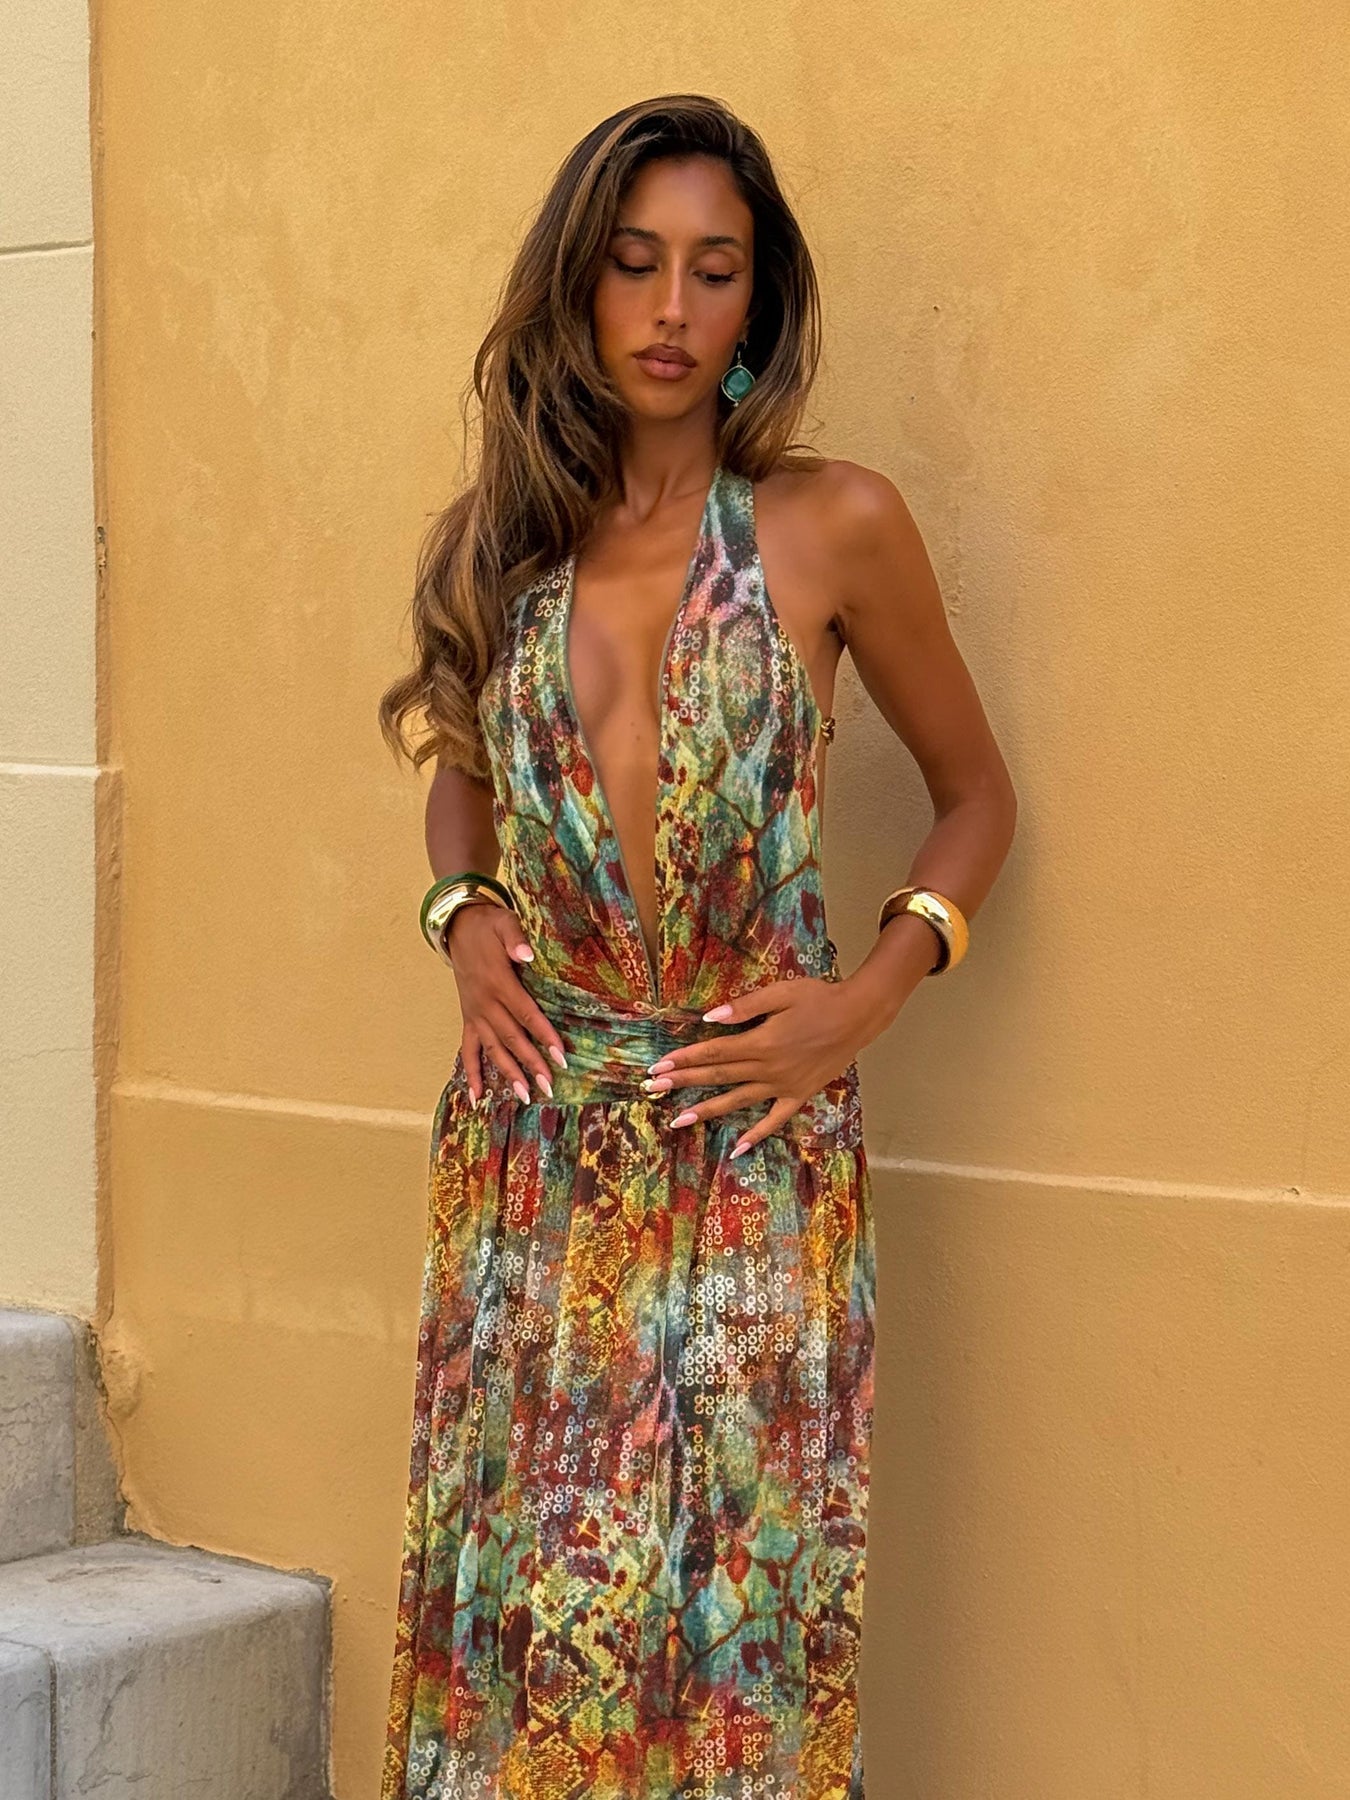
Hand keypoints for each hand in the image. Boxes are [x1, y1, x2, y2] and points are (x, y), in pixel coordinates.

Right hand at [443, 901, 567, 1105]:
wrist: (458, 928)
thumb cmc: (488, 926)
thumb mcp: (503, 922)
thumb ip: (515, 939)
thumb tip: (527, 955)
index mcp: (498, 982)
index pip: (526, 1014)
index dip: (543, 1035)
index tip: (561, 1056)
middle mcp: (485, 1003)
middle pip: (511, 1038)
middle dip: (530, 1063)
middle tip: (548, 1086)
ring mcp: (474, 1013)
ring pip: (492, 1048)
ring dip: (507, 1073)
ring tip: (524, 1096)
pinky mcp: (468, 1018)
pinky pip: (467, 1049)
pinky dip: (471, 1073)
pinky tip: (477, 1097)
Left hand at [639, 975, 880, 1155]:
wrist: (858, 1016)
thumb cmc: (819, 999)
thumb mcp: (781, 993)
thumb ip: (745, 1007)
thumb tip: (710, 1019)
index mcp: (760, 1042)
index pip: (713, 1052)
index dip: (684, 1059)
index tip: (659, 1065)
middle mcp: (768, 1069)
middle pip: (718, 1076)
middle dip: (684, 1082)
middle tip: (654, 1089)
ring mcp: (783, 1086)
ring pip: (738, 1100)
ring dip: (707, 1110)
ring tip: (679, 1121)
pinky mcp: (799, 1095)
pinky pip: (775, 1119)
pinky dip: (758, 1135)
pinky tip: (739, 1148)